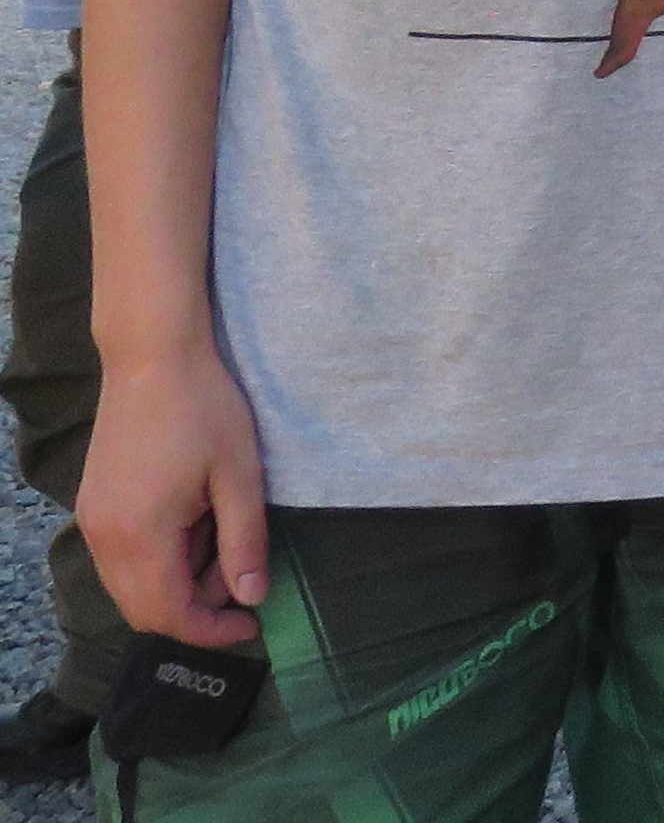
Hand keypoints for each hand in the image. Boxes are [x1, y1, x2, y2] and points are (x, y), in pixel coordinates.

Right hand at [80, 344, 269, 646]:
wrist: (152, 355)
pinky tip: (193, 519)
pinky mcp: (92, 505)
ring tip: (221, 535)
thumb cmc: (204, 407)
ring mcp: (91, 522)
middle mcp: (103, 539)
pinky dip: (159, 558)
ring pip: (131, 585)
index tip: (252, 623)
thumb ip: (244, 541)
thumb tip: (251, 598)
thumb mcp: (239, 474)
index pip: (169, 614)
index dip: (211, 629)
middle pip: (144, 609)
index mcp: (139, 536)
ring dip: (178, 580)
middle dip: (197, 606)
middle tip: (241, 571)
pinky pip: (122, 558)